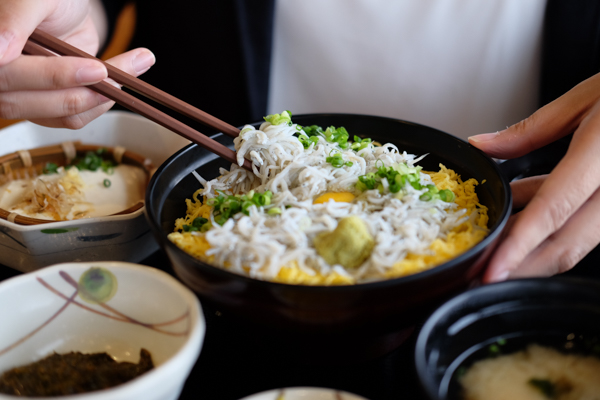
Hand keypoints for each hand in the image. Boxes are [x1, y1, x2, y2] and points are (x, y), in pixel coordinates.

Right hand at [0, 0, 154, 127]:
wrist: (64, 5)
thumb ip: (14, 22)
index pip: (10, 75)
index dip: (54, 76)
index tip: (96, 68)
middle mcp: (0, 79)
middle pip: (30, 103)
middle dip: (81, 91)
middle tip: (113, 70)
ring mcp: (23, 96)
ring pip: (58, 114)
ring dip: (100, 97)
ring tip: (135, 64)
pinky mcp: (49, 105)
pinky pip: (74, 117)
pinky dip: (102, 101)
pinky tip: (126, 75)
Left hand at [469, 72, 599, 282]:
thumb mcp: (587, 98)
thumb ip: (532, 130)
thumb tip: (483, 145)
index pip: (553, 211)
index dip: (519, 246)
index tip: (491, 270)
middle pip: (566, 245)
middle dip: (520, 265)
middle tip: (483, 270)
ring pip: (576, 242)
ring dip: (532, 248)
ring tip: (497, 237)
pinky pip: (587, 229)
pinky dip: (552, 227)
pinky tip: (527, 210)